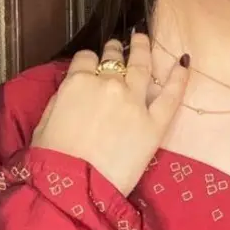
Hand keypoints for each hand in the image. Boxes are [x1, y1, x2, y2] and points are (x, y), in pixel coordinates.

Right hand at [31, 33, 188, 194]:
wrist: (75, 189)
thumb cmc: (53, 160)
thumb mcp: (46, 121)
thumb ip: (63, 97)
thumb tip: (74, 87)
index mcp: (78, 83)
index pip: (85, 59)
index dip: (89, 60)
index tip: (92, 63)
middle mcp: (109, 85)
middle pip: (115, 59)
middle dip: (116, 50)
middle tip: (120, 45)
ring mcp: (134, 102)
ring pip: (142, 66)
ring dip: (143, 50)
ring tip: (143, 39)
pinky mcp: (154, 123)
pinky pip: (171, 95)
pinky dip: (179, 77)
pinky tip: (183, 62)